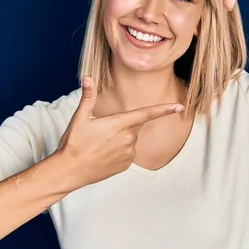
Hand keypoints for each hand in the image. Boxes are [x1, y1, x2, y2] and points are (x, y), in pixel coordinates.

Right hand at [53, 77, 182, 190]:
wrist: (69, 171)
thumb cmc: (74, 143)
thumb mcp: (80, 118)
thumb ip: (88, 97)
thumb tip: (88, 77)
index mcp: (119, 124)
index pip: (146, 114)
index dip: (164, 110)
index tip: (179, 106)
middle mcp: (128, 139)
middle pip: (133, 125)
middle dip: (121, 125)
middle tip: (101, 132)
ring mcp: (128, 153)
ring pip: (131, 139)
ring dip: (120, 139)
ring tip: (99, 145)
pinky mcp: (126, 165)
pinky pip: (128, 153)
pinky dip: (118, 151)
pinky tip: (103, 154)